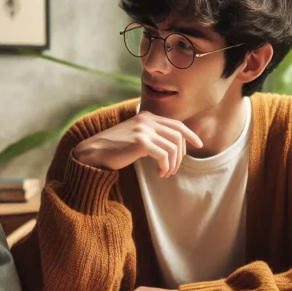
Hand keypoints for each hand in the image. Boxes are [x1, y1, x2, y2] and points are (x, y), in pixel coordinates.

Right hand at [72, 112, 202, 176]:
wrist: (93, 152)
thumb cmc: (114, 148)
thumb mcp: (135, 136)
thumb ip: (151, 135)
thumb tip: (174, 145)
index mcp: (147, 116)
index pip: (176, 124)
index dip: (190, 134)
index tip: (198, 144)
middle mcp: (147, 120)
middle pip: (178, 137)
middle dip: (180, 156)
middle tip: (172, 169)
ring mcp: (144, 130)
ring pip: (173, 147)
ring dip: (173, 164)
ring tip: (165, 173)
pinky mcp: (140, 142)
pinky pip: (164, 155)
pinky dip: (165, 166)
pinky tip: (159, 173)